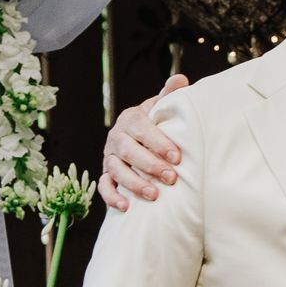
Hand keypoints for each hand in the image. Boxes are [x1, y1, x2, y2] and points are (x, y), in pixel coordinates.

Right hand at [100, 75, 189, 210]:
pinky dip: (112, 197)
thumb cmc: (155, 125)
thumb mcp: (161, 109)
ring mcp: (109, 157)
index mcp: (130, 119)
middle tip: (171, 178)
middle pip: (128, 151)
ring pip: (116, 170)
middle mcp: (116, 137)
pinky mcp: (105, 175)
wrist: (139, 139)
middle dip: (150, 165)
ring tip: (154, 195)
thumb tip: (181, 79)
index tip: (177, 156)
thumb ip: (169, 96)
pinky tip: (126, 207)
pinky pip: (103, 187)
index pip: (141, 128)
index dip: (157, 142)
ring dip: (134, 183)